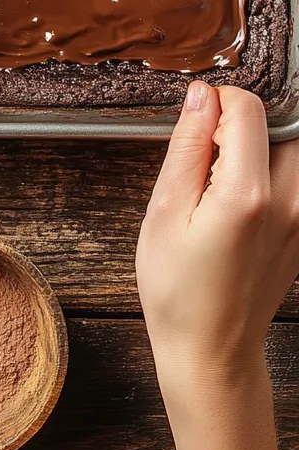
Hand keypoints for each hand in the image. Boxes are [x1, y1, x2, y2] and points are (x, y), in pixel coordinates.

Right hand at [136, 82, 297, 449]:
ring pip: (291, 151)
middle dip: (241, 126)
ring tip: (219, 181)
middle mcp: (289, 202)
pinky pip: (294, 182)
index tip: (193, 121)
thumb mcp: (164, 210)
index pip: (249, 108)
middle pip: (279, 125)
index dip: (217, 102)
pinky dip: (268, 175)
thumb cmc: (177, 289)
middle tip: (204, 155)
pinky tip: (233, 204)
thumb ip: (187, 146)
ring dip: (258, 149)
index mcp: (247, 194)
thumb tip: (200, 97)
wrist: (210, 352)